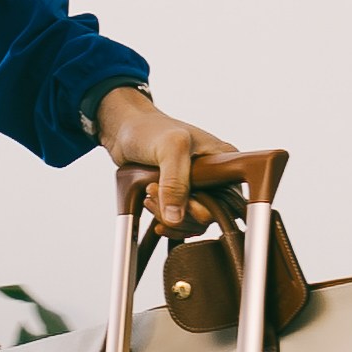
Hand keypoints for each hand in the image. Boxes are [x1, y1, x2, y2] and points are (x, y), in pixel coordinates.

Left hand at [95, 87, 239, 231]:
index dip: (199, 208)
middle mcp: (217, 176)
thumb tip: (176, 218)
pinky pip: (183, 221)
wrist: (126, 130)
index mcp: (225, 162)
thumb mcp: (169, 148)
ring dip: (168, 217)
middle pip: (208, 215)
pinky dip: (166, 221)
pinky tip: (152, 208)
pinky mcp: (183, 195)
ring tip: (149, 197)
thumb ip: (175, 182)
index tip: (172, 197)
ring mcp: (200, 187)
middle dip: (178, 212)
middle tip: (153, 191)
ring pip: (193, 221)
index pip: (225, 202)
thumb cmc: (150, 129)